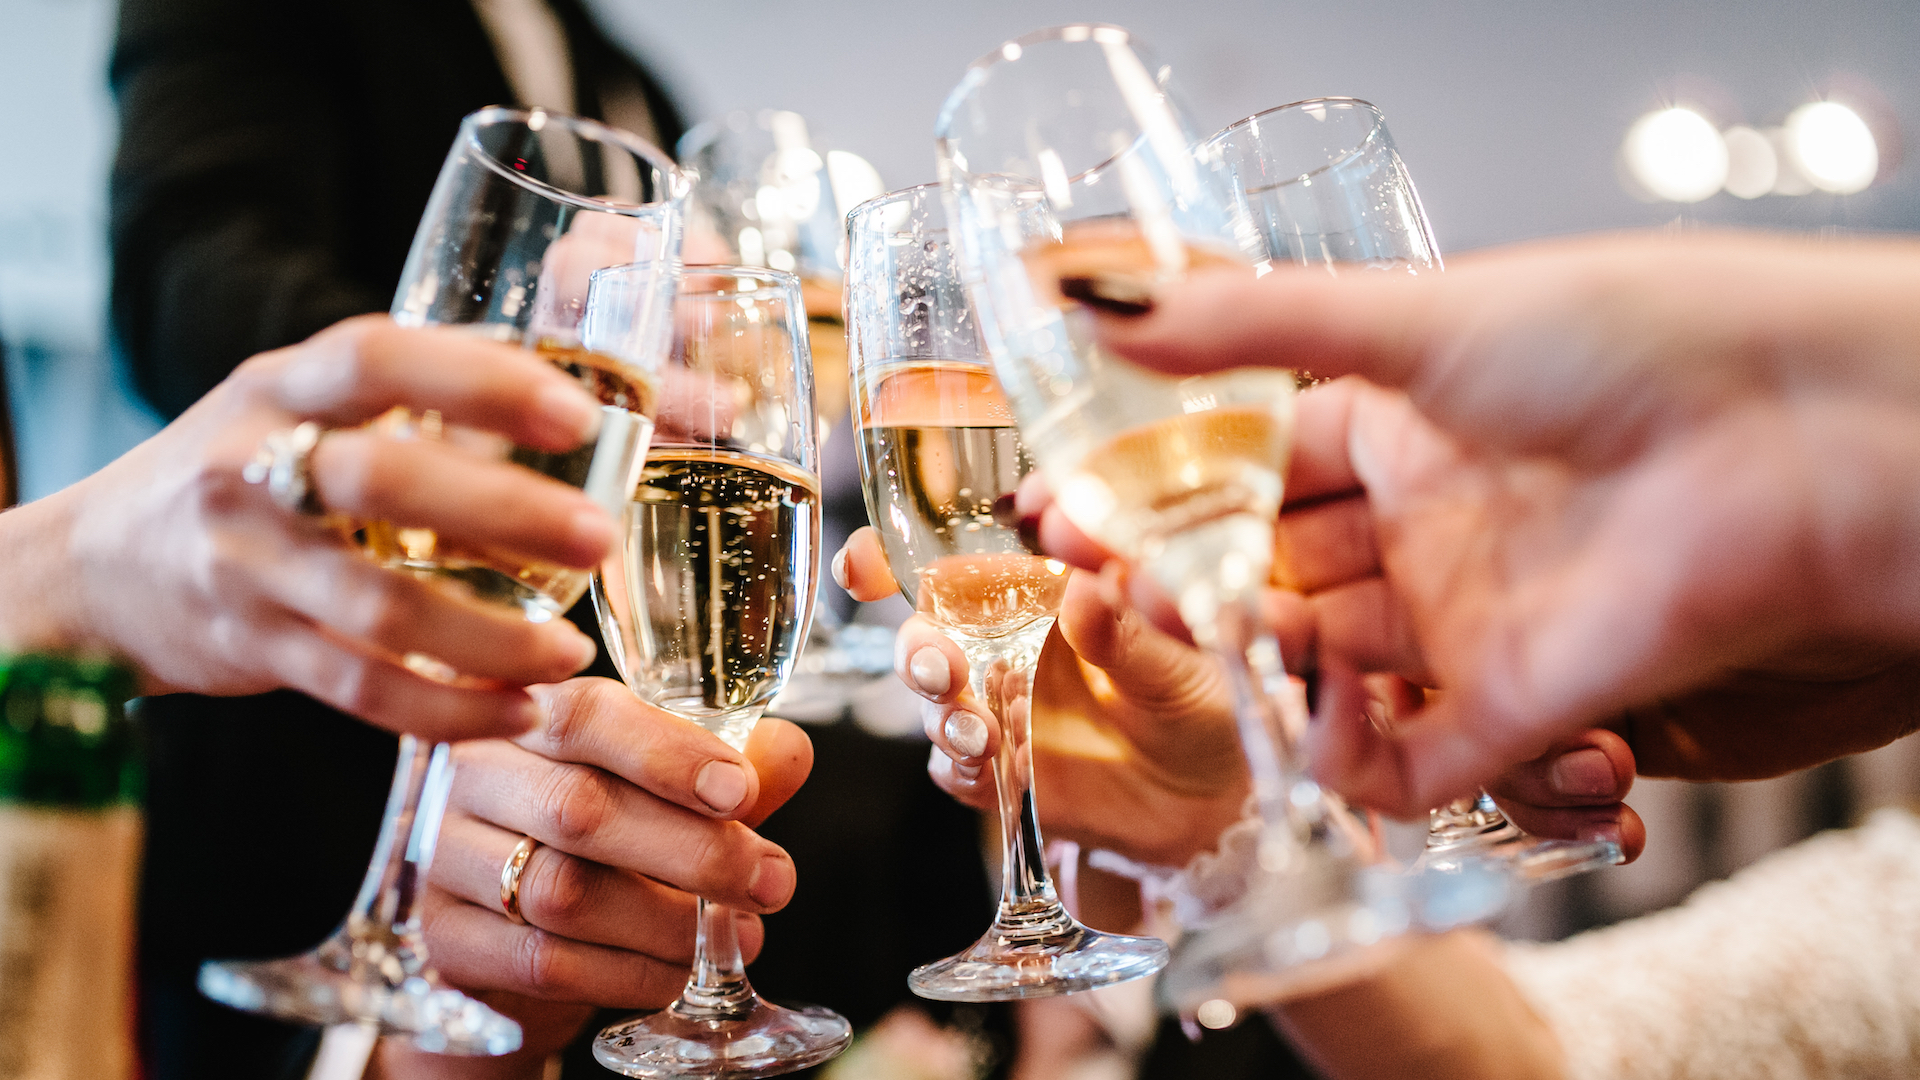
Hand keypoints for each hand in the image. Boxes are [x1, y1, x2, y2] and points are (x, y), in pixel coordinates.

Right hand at [2, 315, 614, 740]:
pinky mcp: (253, 649)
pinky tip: (516, 710)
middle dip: (502, 511)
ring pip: (378, 608)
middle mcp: (252, 469)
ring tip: (570, 653)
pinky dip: (445, 708)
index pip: (375, 359)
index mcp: (281, 389)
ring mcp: (247, 565)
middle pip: (381, 482)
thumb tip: (564, 386)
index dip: (480, 380)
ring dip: (490, 638)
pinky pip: (359, 689)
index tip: (576, 414)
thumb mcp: (297, 402)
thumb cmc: (241, 467)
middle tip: (597, 535)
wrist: (93, 566)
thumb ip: (408, 394)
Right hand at [385, 676, 812, 1070]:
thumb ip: (724, 764)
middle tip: (771, 880)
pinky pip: (544, 962)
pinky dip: (629, 972)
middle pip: (578, 810)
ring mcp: (442, 856)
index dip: (668, 752)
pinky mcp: (443, 939)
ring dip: (668, 920)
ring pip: (561, 893)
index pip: (585, 715)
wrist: (506, 930)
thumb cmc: (598, 832)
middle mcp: (470, 773)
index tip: (742, 792)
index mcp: (525, 710)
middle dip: (693, 850)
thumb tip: (788, 752)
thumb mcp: (662, 785)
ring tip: (741, 929)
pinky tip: (681, 970)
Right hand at [836, 526, 1246, 866]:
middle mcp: (1009, 643)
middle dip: (918, 647)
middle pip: (928, 631)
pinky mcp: (1001, 769)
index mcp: (1045, 592)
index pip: (961, 561)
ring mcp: (1000, 706)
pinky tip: (986, 766)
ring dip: (939, 711)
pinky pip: (954, 766)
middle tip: (940, 668)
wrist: (1216, 801)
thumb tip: (1082, 592)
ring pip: (933, 698)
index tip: (863, 566)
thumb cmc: (1206, 705)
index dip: (896, 558)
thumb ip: (1129, 633)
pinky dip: (960, 766)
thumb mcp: (1184, 664)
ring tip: (978, 731)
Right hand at [1072, 232, 1919, 813]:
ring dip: (1240, 658)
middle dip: (1177, 578)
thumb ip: (1244, 326)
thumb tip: (1096, 302)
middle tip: (1094, 574)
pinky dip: (1333, 751)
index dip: (1155, 490)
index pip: (1248, 465)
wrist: (1787, 434)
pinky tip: (1288, 711)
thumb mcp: (1409, 315)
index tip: (1065, 505)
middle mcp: (1426, 521)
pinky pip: (1396, 756)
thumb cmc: (1624, 341)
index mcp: (1403, 419)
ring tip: (1172, 627)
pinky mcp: (1510, 704)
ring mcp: (1464, 616)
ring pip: (1314, 663)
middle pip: (1267, 569)